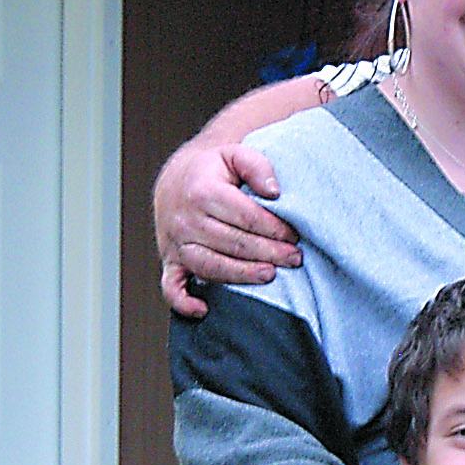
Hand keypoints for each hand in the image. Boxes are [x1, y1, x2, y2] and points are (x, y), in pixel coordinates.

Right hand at [153, 141, 299, 316]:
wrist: (176, 180)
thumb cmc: (211, 170)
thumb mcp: (235, 154)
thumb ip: (257, 166)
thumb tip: (274, 192)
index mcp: (202, 192)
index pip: (246, 217)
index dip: (274, 229)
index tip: (294, 236)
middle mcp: (186, 220)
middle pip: (234, 244)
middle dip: (269, 253)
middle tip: (294, 258)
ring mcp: (176, 243)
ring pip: (211, 266)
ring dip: (242, 275)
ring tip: (269, 275)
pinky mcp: (170, 261)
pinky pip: (171, 287)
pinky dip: (184, 302)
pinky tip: (204, 310)